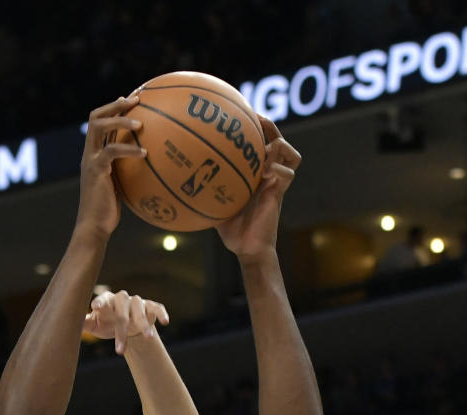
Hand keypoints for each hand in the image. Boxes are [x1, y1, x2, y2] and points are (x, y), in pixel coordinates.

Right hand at [76, 96, 144, 241]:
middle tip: (136, 100)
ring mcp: (90, 160)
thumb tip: (148, 167)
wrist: (93, 228)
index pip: (99, 123)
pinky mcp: (96, 170)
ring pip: (100, 127)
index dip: (113, 108)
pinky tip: (145, 152)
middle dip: (115, 105)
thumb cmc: (107, 213)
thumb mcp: (117, 188)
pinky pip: (112, 151)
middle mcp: (89, 153)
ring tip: (140, 123)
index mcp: (93, 154)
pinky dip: (129, 149)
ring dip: (120, 120)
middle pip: (96, 117)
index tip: (131, 101)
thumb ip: (124, 173)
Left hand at [83, 289, 169, 354]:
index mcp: (107, 301)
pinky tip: (165, 322)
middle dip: (121, 331)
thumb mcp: (94, 325)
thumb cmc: (106, 323)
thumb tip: (66, 325)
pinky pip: (156, 307)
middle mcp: (122, 299)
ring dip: (143, 323)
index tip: (95, 307)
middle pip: (122, 311)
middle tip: (119, 351)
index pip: (103, 299)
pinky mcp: (150, 307)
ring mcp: (137, 302)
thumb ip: (84, 324)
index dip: (100, 302)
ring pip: (140, 308)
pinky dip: (161, 313)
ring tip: (148, 338)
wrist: (126, 325)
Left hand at [216, 117, 300, 261]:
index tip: (239, 112)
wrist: (247, 249)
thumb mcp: (213, 203)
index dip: (253, 125)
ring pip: (291, 154)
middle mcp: (268, 174)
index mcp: (255, 172)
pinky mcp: (281, 194)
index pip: (259, 141)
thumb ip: (202, 189)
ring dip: (279, 147)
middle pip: (279, 139)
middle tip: (256, 119)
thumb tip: (174, 179)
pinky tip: (265, 173)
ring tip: (264, 153)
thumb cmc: (231, 228)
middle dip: (269, 126)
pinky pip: (288, 174)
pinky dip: (278, 170)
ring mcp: (277, 183)